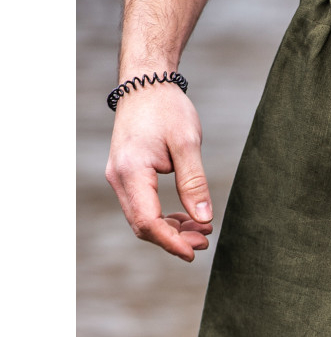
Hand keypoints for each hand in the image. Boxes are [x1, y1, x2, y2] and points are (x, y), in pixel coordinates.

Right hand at [105, 84, 213, 261]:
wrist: (146, 84)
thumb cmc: (167, 109)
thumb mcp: (188, 143)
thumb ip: (194, 183)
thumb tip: (204, 219)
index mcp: (131, 171)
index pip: (147, 221)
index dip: (171, 242)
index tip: (194, 252)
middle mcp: (119, 177)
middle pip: (142, 225)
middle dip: (173, 240)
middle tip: (205, 241)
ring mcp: (120, 177)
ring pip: (142, 219)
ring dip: (171, 231)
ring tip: (202, 232)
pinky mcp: (127, 176)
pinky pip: (143, 207)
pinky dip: (164, 218)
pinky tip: (187, 219)